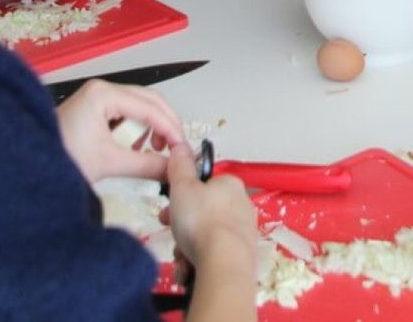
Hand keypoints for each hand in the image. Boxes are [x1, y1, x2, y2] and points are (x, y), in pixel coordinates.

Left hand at [54, 80, 185, 182]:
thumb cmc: (58, 158)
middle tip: (175, 148)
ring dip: (152, 127)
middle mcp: (101, 90)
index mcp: (102, 95)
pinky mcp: (94, 109)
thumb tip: (172, 168)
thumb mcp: (107, 163)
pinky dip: (138, 129)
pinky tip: (137, 147)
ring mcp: (97, 98)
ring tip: (153, 150)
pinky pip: (127, 113)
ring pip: (140, 106)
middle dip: (165, 124)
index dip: (170, 128)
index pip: (150, 107)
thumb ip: (145, 164)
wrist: (26, 167)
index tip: (182, 147)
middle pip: (149, 101)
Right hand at [166, 145, 258, 283]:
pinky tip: (190, 267)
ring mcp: (243, 231)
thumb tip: (180, 146)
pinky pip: (214, 253)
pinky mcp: (242, 253)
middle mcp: (241, 205)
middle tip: (171, 231)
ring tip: (181, 255)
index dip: (182, 196)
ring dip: (187, 245)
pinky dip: (199, 260)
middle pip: (203, 213)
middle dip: (182, 225)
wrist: (224, 262)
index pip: (203, 186)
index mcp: (230, 184)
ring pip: (206, 236)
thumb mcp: (183, 187)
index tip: (168, 207)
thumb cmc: (201, 220)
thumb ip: (179, 166)